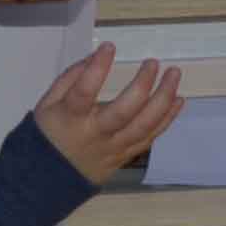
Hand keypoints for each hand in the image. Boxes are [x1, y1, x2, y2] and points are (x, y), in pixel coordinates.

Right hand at [32, 46, 186, 183]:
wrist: (50, 179)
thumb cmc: (50, 133)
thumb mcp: (47, 103)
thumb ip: (70, 78)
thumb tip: (95, 56)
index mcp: (71, 118)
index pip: (84, 92)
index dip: (97, 69)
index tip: (109, 47)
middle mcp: (95, 134)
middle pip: (123, 112)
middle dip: (142, 85)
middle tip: (153, 62)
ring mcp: (113, 147)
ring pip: (143, 126)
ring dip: (163, 99)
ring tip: (174, 75)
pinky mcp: (125, 156)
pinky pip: (150, 137)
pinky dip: (167, 118)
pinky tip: (178, 99)